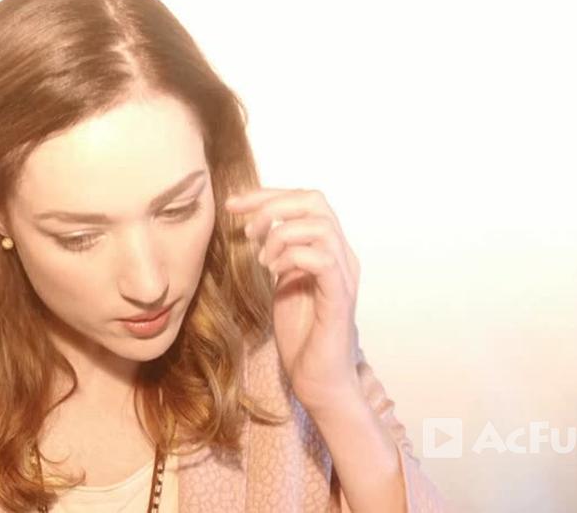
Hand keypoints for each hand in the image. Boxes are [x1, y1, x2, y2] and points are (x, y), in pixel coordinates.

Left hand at [224, 188, 361, 412]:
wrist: (319, 379)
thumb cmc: (302, 334)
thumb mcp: (284, 282)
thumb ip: (280, 253)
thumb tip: (261, 228)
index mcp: (329, 248)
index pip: (305, 201)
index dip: (266, 196)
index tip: (232, 204)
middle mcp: (342, 256)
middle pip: (315, 201)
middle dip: (272, 206)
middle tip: (247, 230)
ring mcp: (344, 276)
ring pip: (320, 226)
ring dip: (281, 234)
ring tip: (262, 259)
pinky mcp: (339, 298)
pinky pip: (323, 259)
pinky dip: (292, 256)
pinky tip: (274, 272)